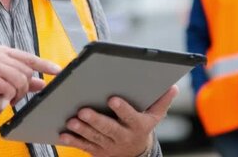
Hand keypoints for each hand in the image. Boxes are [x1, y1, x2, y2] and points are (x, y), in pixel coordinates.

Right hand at [0, 46, 60, 129]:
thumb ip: (26, 83)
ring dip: (16, 94)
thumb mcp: (10, 87)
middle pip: (26, 71)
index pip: (29, 58)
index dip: (44, 65)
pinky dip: (7, 98)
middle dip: (23, 88)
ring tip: (5, 97)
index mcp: (2, 53)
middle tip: (12, 95)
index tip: (58, 70)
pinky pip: (10, 89)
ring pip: (20, 80)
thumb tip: (43, 82)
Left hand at [58, 85, 178, 156]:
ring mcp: (109, 145)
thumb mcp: (155, 116)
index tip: (112, 99)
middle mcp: (123, 136)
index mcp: (137, 125)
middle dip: (96, 120)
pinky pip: (84, 146)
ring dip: (82, 130)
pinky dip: (73, 141)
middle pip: (109, 129)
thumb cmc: (142, 126)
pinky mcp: (97, 151)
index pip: (131, 117)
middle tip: (83, 111)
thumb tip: (173, 87)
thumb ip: (162, 101)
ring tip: (72, 120)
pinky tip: (64, 134)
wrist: (135, 153)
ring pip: (95, 138)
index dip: (122, 109)